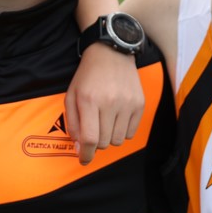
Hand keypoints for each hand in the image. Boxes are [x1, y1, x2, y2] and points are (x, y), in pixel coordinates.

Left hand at [64, 44, 143, 165]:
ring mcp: (127, 103)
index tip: (83, 159)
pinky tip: (116, 118)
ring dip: (109, 137)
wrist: (111, 53)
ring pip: (118, 140)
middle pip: (104, 142)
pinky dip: (122, 131)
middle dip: (95, 143)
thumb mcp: (71, 96)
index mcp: (89, 100)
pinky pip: (131, 133)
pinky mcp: (139, 104)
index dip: (85, 154)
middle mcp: (110, 102)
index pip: (90, 138)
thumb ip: (72, 123)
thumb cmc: (87, 76)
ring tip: (105, 122)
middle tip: (93, 130)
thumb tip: (80, 148)